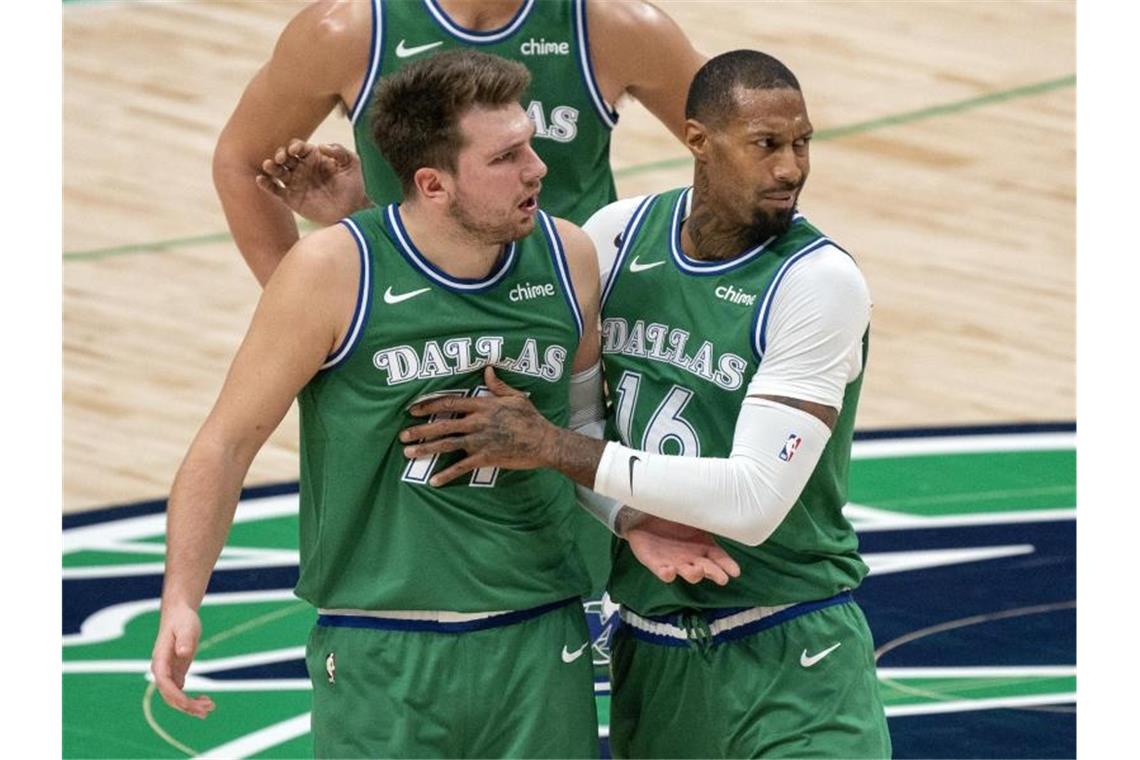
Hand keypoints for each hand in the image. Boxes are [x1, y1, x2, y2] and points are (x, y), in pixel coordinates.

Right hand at [150, 604, 213, 718]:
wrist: (179, 615)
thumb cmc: (182, 620)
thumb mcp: (187, 627)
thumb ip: (184, 639)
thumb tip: (182, 652)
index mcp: (160, 660)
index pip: (164, 683)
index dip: (175, 695)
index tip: (190, 704)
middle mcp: (161, 670)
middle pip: (169, 695)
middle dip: (186, 705)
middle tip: (207, 710)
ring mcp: (168, 674)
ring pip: (175, 697)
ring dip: (190, 706)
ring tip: (210, 708)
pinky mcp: (176, 673)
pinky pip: (180, 692)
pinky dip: (190, 700)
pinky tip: (205, 702)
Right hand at [255, 139, 368, 224]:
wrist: (352, 211)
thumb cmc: (353, 186)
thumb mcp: (352, 164)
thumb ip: (340, 151)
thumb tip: (322, 146)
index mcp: (314, 157)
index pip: (299, 147)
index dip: (295, 146)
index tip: (297, 150)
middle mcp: (302, 168)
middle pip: (285, 157)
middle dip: (280, 154)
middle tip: (281, 158)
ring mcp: (295, 183)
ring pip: (277, 171)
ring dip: (271, 167)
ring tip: (269, 165)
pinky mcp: (291, 198)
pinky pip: (275, 189)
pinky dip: (266, 184)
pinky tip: (261, 179)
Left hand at [400, 367, 557, 485]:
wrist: (544, 442)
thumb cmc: (531, 419)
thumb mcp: (516, 397)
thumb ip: (498, 385)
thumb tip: (487, 370)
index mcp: (483, 406)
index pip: (450, 403)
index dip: (429, 405)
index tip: (412, 409)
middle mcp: (477, 423)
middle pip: (442, 425)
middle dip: (420, 430)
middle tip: (402, 435)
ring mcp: (480, 441)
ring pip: (447, 445)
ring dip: (426, 449)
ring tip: (408, 453)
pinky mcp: (485, 458)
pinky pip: (462, 467)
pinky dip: (447, 474)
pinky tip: (434, 481)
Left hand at [626, 513, 740, 585]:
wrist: (644, 514)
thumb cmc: (672, 515)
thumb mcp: (691, 514)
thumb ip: (704, 515)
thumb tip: (722, 509)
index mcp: (703, 546)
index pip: (719, 558)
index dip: (727, 566)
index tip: (735, 572)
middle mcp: (692, 558)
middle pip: (707, 570)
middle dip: (715, 574)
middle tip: (721, 578)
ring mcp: (675, 562)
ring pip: (687, 573)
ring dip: (694, 574)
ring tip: (697, 571)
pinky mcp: (656, 564)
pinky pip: (662, 572)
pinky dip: (667, 574)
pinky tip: (670, 570)